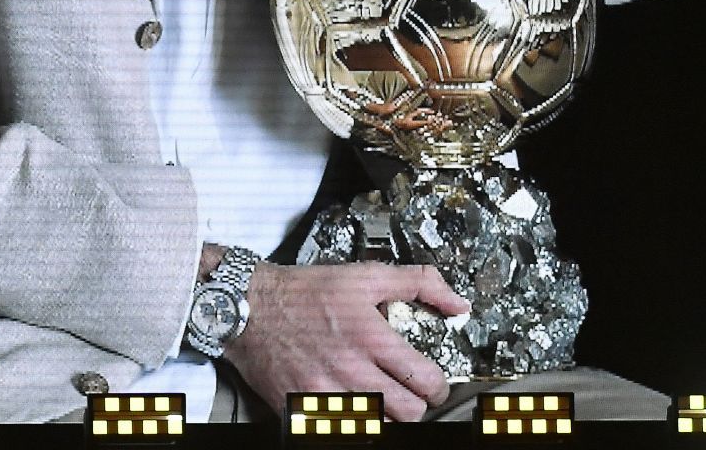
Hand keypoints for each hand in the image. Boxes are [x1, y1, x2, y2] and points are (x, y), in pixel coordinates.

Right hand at [226, 262, 468, 422]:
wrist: (248, 307)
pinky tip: (349, 405)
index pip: (428, 381)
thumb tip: (457, 303)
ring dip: (385, 414)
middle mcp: (352, 369)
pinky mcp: (304, 409)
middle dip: (415, 403)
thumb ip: (417, 284)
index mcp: (372, 337)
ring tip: (378, 398)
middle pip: (410, 412)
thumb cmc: (303, 293)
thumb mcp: (363, 276)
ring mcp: (327, 393)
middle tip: (407, 392)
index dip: (437, 385)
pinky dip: (351, 421)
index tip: (430, 382)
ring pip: (380, 425)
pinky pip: (342, 429)